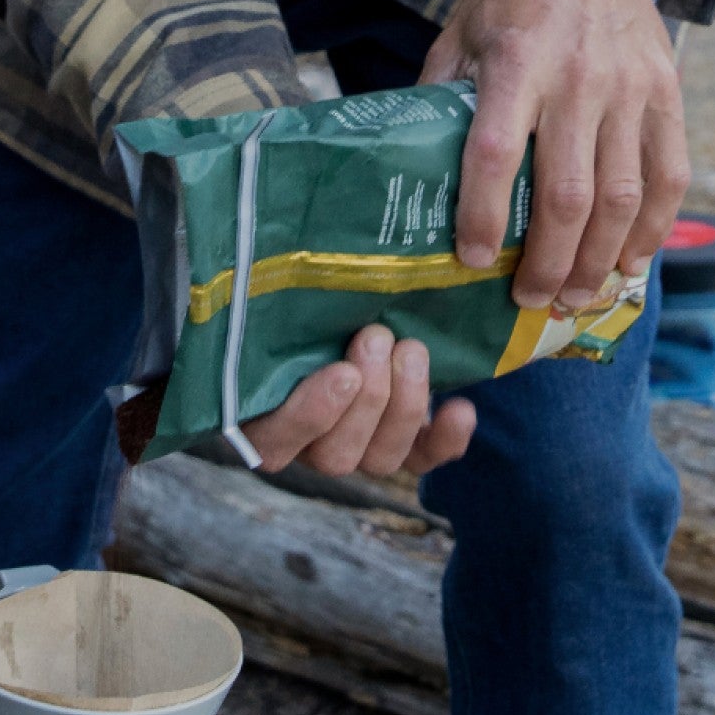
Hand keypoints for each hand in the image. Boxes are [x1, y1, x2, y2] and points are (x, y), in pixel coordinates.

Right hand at [241, 324, 476, 478]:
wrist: (347, 309)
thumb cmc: (293, 303)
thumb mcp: (276, 302)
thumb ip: (271, 302)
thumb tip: (252, 254)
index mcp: (262, 415)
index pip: (273, 441)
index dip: (309, 416)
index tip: (342, 372)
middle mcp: (309, 444)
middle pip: (335, 455)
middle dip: (369, 398)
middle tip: (379, 337)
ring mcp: (357, 449)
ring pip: (380, 460)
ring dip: (404, 407)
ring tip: (413, 350)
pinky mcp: (400, 447)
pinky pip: (423, 460)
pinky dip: (446, 439)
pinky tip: (462, 408)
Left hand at [423, 0, 689, 310]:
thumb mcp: (460, 32)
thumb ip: (441, 96)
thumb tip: (409, 167)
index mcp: (515, 63)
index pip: (494, 154)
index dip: (481, 215)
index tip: (470, 260)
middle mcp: (577, 80)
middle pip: (566, 195)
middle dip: (547, 262)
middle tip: (528, 300)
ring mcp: (629, 90)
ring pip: (621, 198)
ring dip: (598, 261)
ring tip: (575, 296)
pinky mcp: (667, 94)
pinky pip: (669, 177)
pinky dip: (651, 229)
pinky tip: (628, 261)